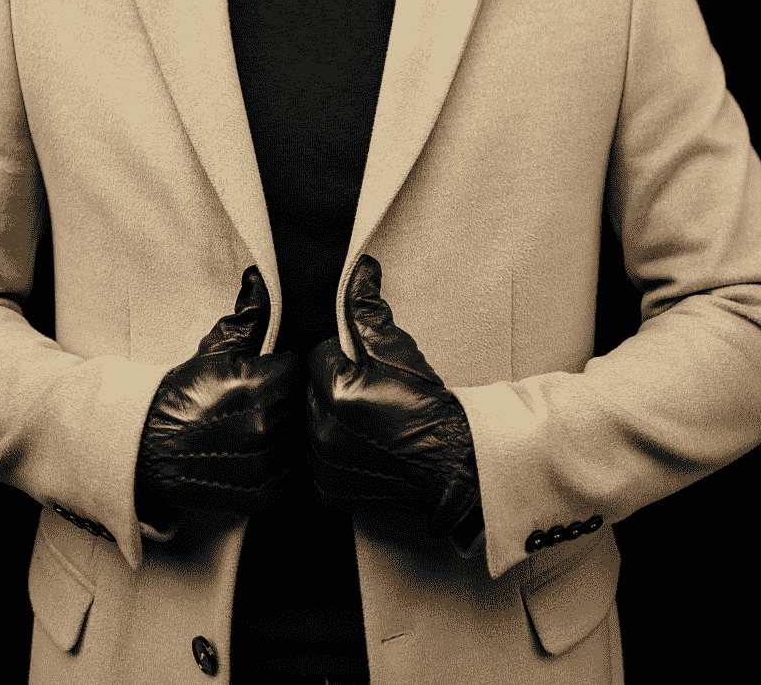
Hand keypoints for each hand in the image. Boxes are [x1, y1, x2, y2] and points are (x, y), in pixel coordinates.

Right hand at [135, 267, 303, 522]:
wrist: (151, 447)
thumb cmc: (184, 394)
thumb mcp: (215, 348)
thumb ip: (248, 315)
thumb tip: (262, 279)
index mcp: (258, 387)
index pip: (301, 369)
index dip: (289, 367)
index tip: (277, 369)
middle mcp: (265, 428)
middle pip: (304, 405)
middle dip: (291, 398)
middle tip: (269, 397)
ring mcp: (265, 465)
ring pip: (303, 440)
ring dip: (291, 432)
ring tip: (266, 425)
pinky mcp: (264, 495)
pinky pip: (295, 475)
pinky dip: (285, 464)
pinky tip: (265, 452)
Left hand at [307, 255, 481, 541]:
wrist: (452, 463)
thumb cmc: (427, 405)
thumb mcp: (397, 348)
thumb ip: (367, 308)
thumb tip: (360, 270)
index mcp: (334, 393)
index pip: (316, 357)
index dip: (341, 357)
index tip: (362, 365)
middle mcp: (322, 432)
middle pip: (309, 392)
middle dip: (330, 386)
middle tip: (364, 391)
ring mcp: (323, 466)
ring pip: (309, 425)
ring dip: (326, 418)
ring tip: (363, 418)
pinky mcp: (328, 491)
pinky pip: (314, 461)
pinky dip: (330, 451)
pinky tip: (357, 444)